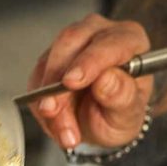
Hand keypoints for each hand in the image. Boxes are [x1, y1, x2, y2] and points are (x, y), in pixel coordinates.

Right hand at [28, 14, 152, 149]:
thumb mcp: (129, 114)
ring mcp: (72, 44)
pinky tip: (55, 124)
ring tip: (63, 131)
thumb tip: (106, 80)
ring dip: (49, 100)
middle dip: (58, 84)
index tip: (71, 82)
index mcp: (130, 39)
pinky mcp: (49, 58)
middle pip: (70, 44)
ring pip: (49, 62)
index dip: (88, 62)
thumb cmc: (122, 112)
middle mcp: (100, 34)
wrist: (103, 122)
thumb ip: (122, 97)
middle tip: (54, 113)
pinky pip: (37, 78)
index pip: (109, 44)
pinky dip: (40, 104)